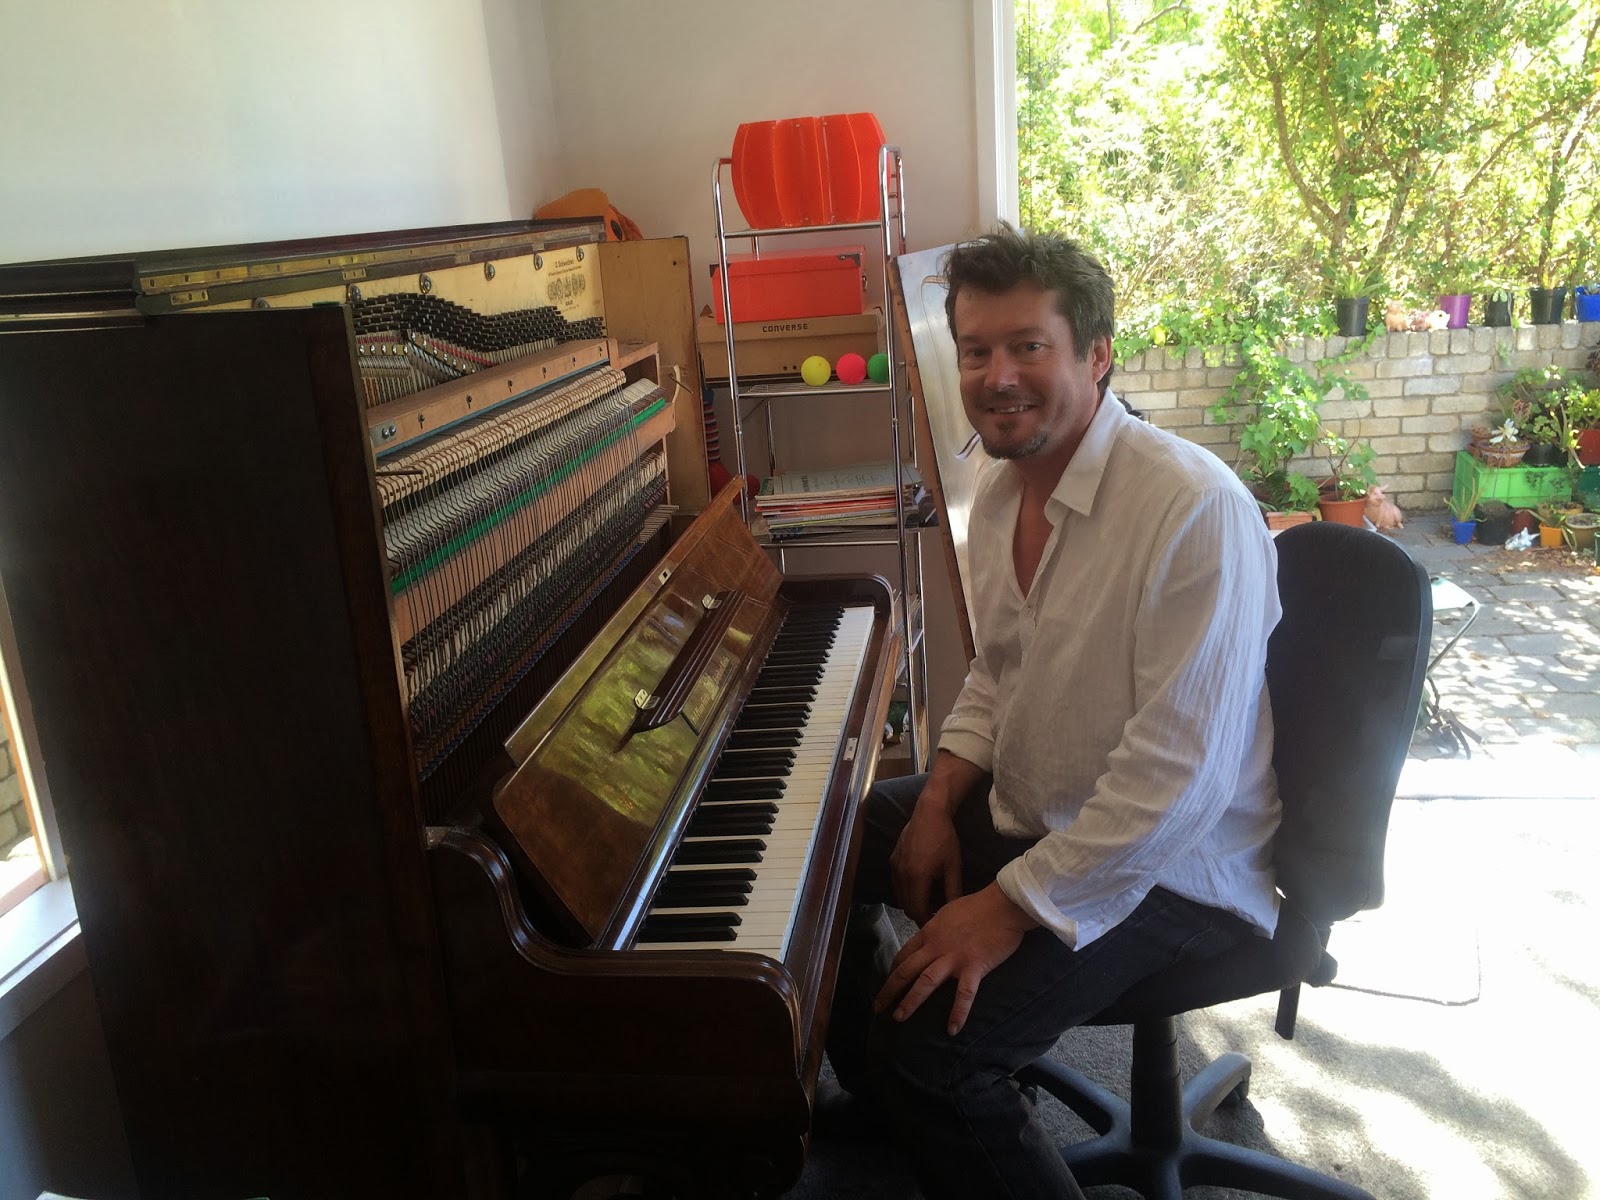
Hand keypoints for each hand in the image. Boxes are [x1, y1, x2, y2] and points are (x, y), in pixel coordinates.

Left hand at [874, 883, 1038, 1035]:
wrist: (1003, 904)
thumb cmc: (979, 906)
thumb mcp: (948, 912)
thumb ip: (937, 928)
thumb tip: (930, 935)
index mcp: (929, 932)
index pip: (904, 954)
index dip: (893, 970)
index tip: (887, 983)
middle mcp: (936, 946)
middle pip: (906, 970)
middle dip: (889, 990)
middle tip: (878, 1007)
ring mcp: (954, 957)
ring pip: (925, 982)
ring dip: (910, 1001)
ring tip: (898, 1017)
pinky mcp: (974, 966)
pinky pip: (964, 994)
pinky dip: (957, 1013)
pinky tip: (952, 1029)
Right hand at [889, 797, 963, 924]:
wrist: (929, 813)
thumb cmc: (945, 839)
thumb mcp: (953, 866)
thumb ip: (953, 891)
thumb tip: (955, 911)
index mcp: (917, 877)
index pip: (917, 910)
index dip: (926, 921)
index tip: (938, 924)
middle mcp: (901, 875)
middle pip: (906, 907)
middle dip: (920, 914)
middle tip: (936, 914)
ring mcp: (894, 867)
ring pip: (900, 897)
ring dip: (912, 903)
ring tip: (930, 900)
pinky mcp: (892, 861)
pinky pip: (897, 885)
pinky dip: (906, 891)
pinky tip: (921, 886)